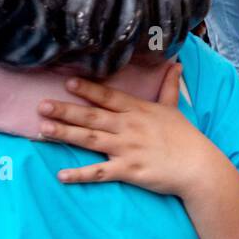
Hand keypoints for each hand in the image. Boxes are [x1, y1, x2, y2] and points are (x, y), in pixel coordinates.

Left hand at [37, 65, 215, 196]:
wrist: (197, 166)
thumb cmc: (184, 136)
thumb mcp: (174, 107)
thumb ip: (168, 86)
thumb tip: (176, 63)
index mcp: (137, 110)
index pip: (108, 97)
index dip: (88, 89)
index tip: (67, 82)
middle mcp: (128, 126)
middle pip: (92, 116)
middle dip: (66, 110)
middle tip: (41, 105)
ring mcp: (127, 149)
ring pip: (91, 140)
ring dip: (66, 134)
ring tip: (43, 130)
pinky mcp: (128, 170)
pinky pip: (100, 173)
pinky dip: (80, 175)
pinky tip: (61, 175)